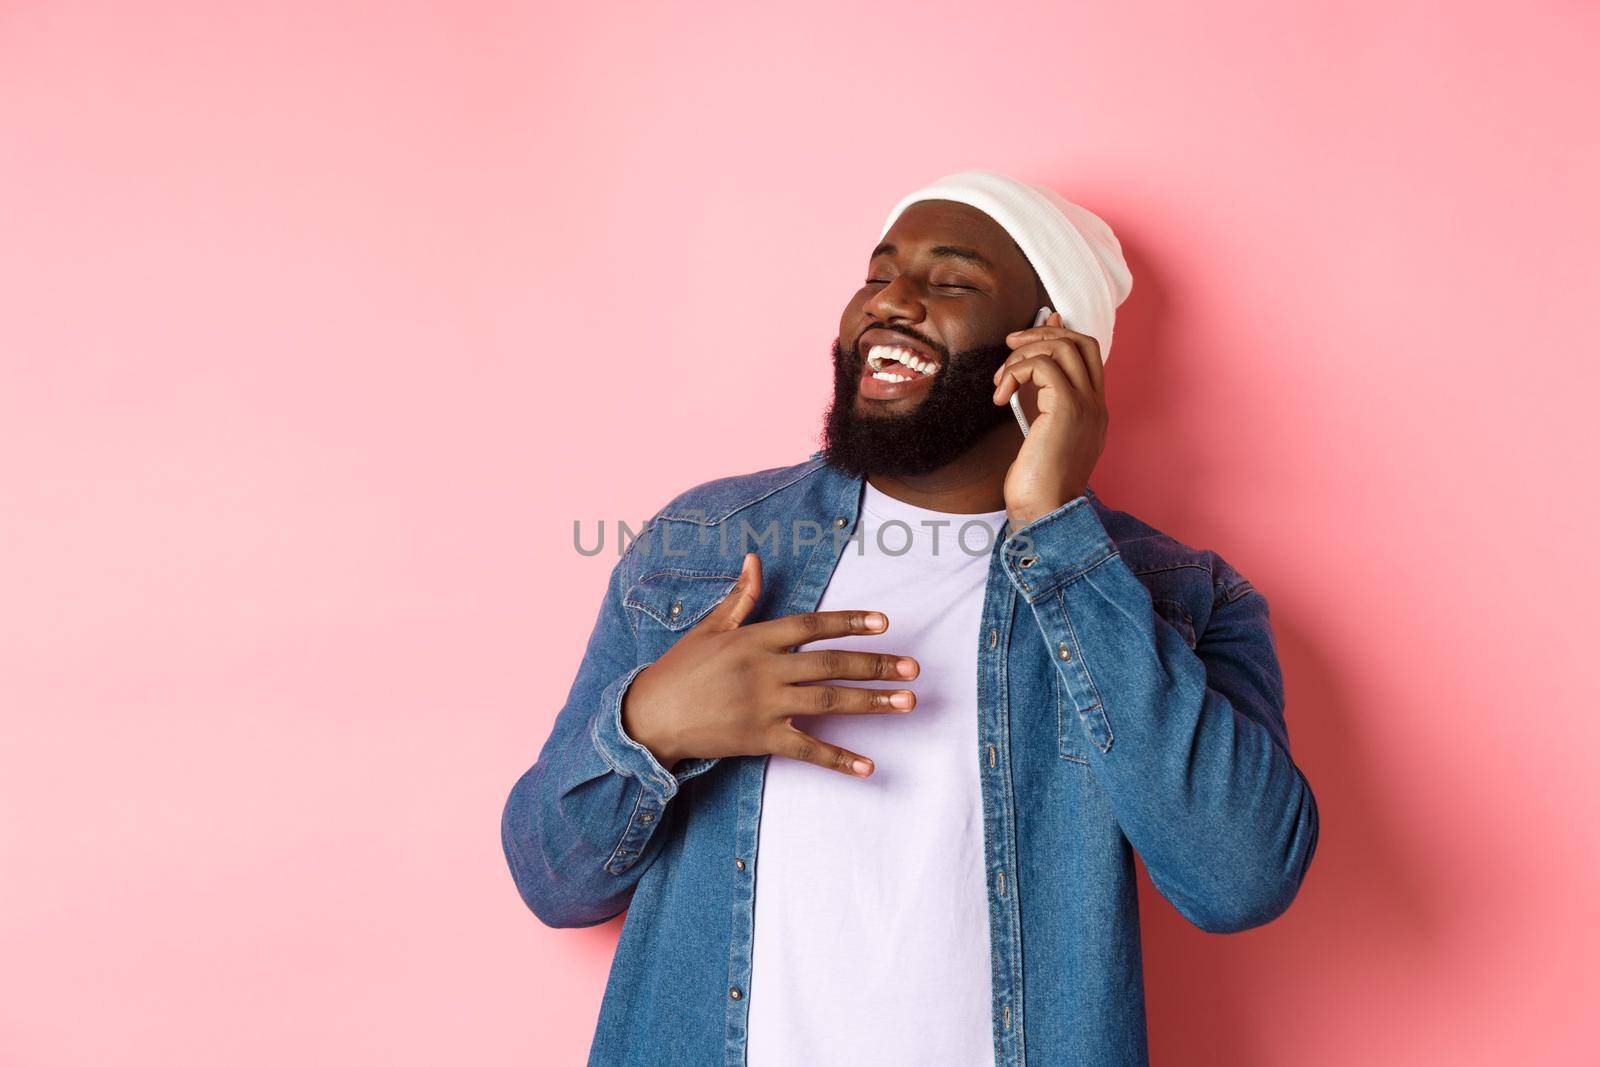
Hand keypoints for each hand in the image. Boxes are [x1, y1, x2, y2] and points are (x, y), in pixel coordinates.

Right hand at [620, 552, 918, 777]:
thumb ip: (740, 597)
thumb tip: (755, 559)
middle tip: (913, 668)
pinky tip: (867, 766)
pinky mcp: (759, 739)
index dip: (848, 622)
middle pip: (829, 665)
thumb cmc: (680, 669)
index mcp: (754, 639)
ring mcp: (763, 706)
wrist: (649, 717)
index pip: (810, 626)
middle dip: (875, 665)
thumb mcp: (709, 628)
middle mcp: (764, 670)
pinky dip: (837, 759)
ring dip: (870, 703)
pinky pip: (806, 750)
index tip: (884, 623)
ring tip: (907, 702)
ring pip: (827, 703)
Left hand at [992, 310, 1108, 526]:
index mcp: (1094, 410)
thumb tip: (1028, 372)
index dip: (1058, 335)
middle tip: (1010, 345)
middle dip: (1043, 333)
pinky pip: (1042, 366)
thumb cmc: (1037, 482)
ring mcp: (1086, 405)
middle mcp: (1096, 404)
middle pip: (1082, 341)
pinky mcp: (1067, 409)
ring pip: (1064, 347)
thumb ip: (1039, 403)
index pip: (1087, 354)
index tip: (1024, 340)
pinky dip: (1016, 371)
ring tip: (1000, 380)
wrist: (1045, 511)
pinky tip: (1000, 396)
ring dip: (1024, 353)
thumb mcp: (1040, 435)